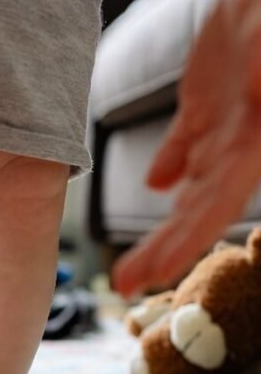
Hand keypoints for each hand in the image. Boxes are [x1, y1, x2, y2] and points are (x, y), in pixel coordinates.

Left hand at [112, 0, 260, 297]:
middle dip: (164, 249)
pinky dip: (170, 168)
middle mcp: (241, 144)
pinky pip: (185, 148)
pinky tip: (158, 186)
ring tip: (128, 268)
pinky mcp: (209, 107)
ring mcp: (225, 129)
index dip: (185, 240)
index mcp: (255, 139)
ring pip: (189, 190)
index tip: (152, 273)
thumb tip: (256, 88)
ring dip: (162, 228)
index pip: (216, 202)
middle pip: (198, 208)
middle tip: (126, 284)